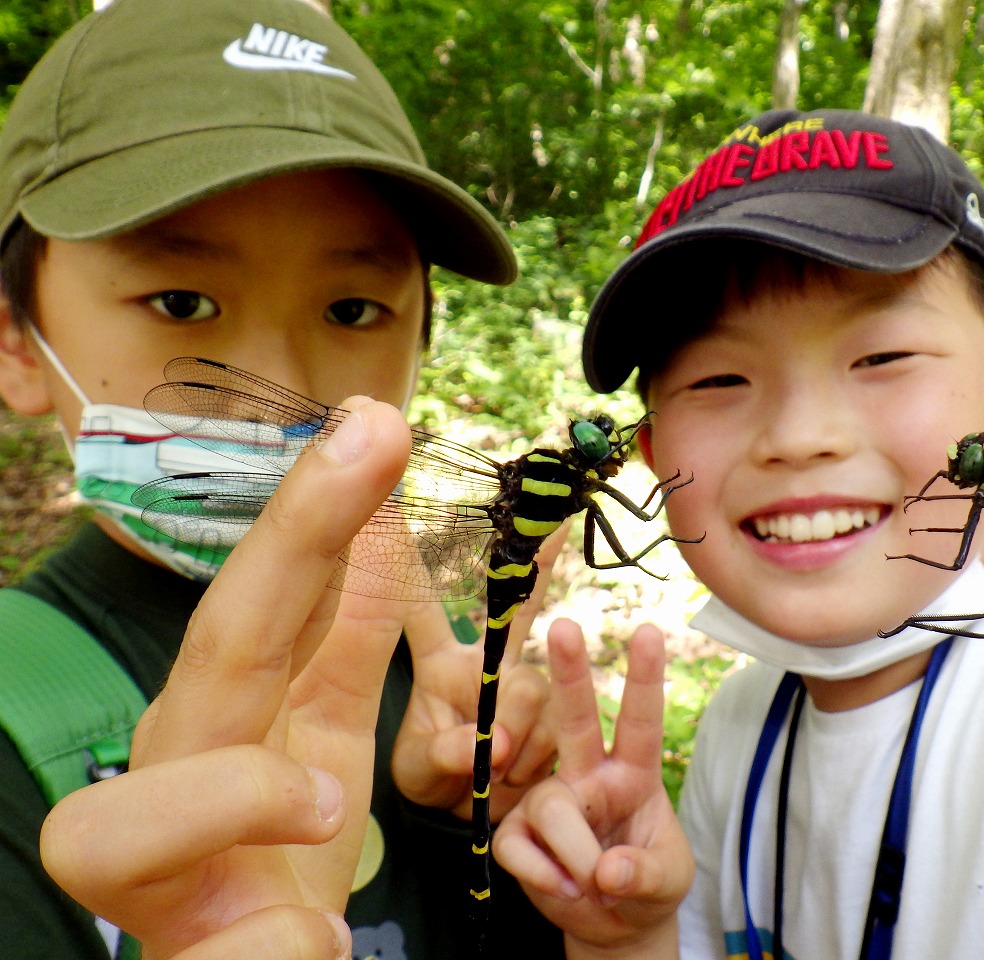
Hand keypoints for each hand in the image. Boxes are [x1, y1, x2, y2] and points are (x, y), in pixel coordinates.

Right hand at [40, 398, 413, 959]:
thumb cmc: (276, 840)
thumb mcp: (326, 725)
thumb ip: (347, 633)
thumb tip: (379, 518)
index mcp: (222, 708)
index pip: (264, 596)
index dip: (318, 510)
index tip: (379, 422)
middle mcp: (175, 770)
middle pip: (214, 654)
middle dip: (295, 541)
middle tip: (374, 434)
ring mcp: (162, 877)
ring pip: (119, 831)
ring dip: (242, 798)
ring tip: (323, 806)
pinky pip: (240, 954)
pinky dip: (284, 946)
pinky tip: (315, 944)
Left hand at [391, 527, 565, 819]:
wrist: (474, 818)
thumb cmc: (433, 778)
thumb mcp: (419, 766)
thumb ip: (445, 751)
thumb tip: (494, 743)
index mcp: (441, 661)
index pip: (424, 607)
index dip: (412, 562)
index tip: (402, 511)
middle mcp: (487, 661)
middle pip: (514, 605)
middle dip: (538, 559)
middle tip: (557, 521)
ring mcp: (524, 686)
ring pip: (533, 687)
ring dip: (516, 732)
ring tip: (494, 768)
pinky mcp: (555, 718)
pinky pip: (557, 725)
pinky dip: (535, 757)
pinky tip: (518, 776)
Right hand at [493, 619, 691, 959]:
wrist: (614, 924)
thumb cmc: (647, 886)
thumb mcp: (667, 882)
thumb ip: (644, 873)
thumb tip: (606, 869)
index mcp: (635, 771)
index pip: (641, 719)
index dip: (645, 676)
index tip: (650, 630)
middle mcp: (590, 773)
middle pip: (575, 717)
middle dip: (570, 672)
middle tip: (564, 625)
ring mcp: (551, 799)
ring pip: (550, 807)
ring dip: (573, 853)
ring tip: (591, 885)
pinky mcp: (518, 831)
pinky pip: (518, 845)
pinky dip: (542, 874)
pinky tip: (563, 889)